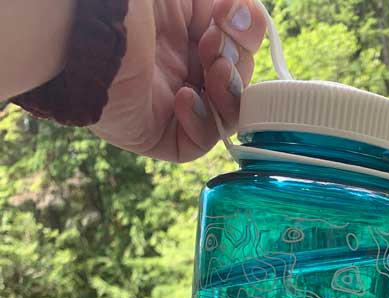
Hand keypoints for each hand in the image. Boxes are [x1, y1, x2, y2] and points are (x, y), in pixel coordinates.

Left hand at [92, 0, 266, 161]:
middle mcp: (178, 67)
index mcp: (184, 31)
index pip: (236, 45)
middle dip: (237, 59)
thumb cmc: (127, 3)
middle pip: (237, 80)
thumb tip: (251, 15)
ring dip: (229, 90)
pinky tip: (185, 95)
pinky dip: (203, 121)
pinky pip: (197, 143)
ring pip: (225, 114)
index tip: (231, 16)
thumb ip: (224, 0)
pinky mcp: (156, 134)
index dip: (245, 34)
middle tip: (214, 43)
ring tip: (213, 67)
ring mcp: (168, 103)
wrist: (88, 25)